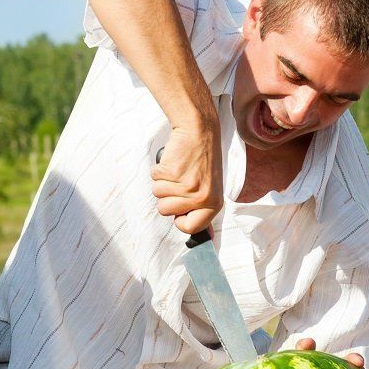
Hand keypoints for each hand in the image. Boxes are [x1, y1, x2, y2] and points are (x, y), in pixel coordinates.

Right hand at [153, 121, 222, 235]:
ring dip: (162, 182)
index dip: (179, 218)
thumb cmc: (203, 159)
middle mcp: (201, 197)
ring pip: (157, 195)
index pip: (190, 228)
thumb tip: (206, 237)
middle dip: (167, 196)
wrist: (199, 131)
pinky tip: (173, 162)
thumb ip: (204, 211)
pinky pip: (154, 179)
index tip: (180, 206)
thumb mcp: (211, 188)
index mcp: (213, 203)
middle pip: (166, 212)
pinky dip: (159, 170)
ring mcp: (187, 185)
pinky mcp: (173, 172)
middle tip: (181, 180)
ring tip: (178, 170)